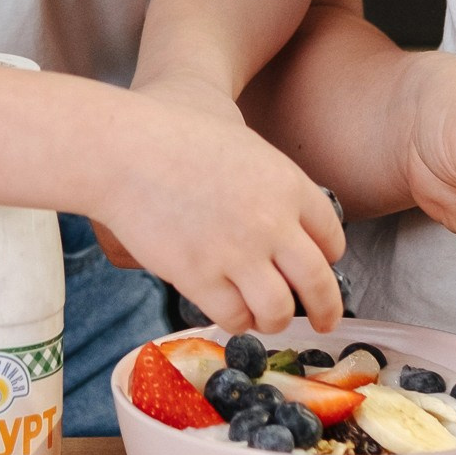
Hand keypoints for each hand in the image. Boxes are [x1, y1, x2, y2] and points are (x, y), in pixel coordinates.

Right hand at [108, 80, 343, 336]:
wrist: (124, 151)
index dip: (329, 259)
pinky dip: (237, 322)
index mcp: (288, 185)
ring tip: (266, 318)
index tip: (323, 267)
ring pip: (278, 310)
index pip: (332, 238)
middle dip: (325, 309)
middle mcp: (272, 223)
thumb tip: (284, 211)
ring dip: (275, 320)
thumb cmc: (175, 132)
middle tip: (323, 320)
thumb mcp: (243, 142)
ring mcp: (236, 253)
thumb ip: (270, 178)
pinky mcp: (199, 277)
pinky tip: (231, 313)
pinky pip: (234, 317)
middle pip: (317, 283)